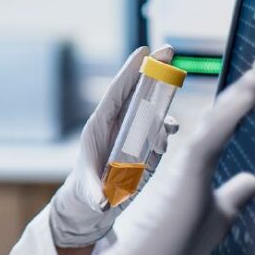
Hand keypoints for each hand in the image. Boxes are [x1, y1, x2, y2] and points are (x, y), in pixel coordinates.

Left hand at [50, 45, 177, 247]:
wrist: (93, 206)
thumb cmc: (84, 194)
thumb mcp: (88, 193)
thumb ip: (95, 194)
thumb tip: (103, 202)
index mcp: (99, 126)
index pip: (115, 93)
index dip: (129, 71)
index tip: (143, 51)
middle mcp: (117, 125)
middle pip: (136, 92)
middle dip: (153, 71)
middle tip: (169, 48)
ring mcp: (132, 135)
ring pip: (152, 111)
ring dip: (163, 110)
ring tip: (167, 128)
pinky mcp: (145, 147)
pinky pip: (160, 132)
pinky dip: (167, 131)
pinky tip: (168, 137)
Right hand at [55, 46, 254, 254]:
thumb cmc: (173, 244)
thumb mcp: (217, 215)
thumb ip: (232, 195)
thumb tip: (252, 181)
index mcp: (199, 159)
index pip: (231, 119)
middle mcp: (193, 149)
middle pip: (231, 106)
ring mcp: (188, 154)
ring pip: (226, 110)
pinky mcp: (189, 164)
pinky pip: (218, 128)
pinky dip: (237, 107)